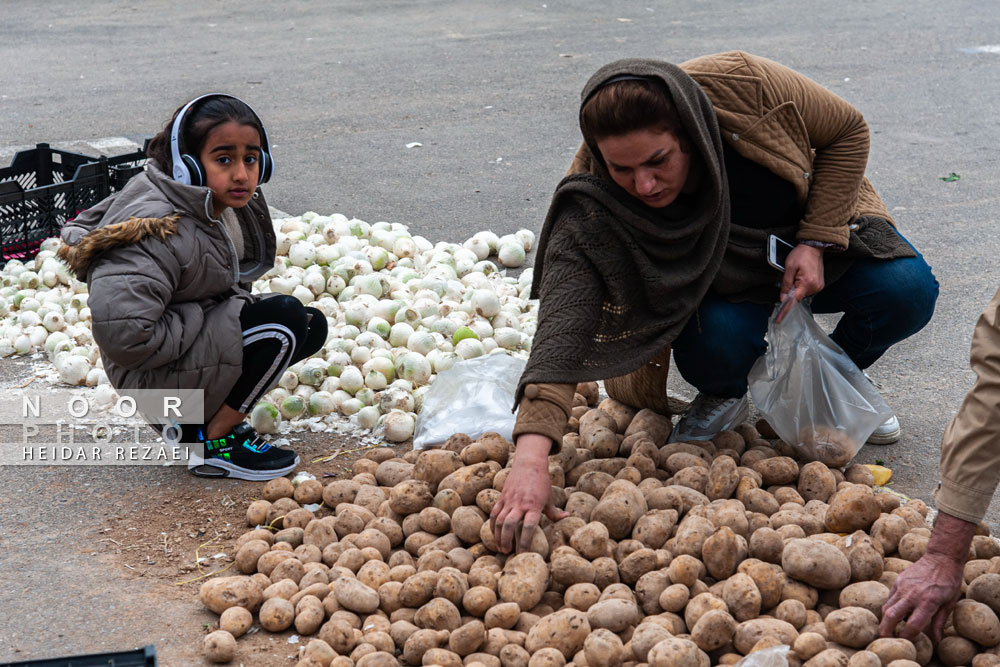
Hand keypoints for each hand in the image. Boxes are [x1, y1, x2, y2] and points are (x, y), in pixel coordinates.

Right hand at [490, 434, 567, 553]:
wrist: (529, 463)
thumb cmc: (541, 481)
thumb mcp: (549, 497)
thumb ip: (554, 511)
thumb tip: (566, 517)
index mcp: (533, 506)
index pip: (528, 527)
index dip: (524, 542)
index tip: (523, 554)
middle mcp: (520, 504)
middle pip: (509, 525)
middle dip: (507, 541)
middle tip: (507, 553)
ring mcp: (509, 500)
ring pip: (498, 520)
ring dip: (498, 536)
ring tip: (500, 548)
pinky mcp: (502, 497)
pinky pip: (494, 512)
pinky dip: (492, 525)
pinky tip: (494, 534)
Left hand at [777, 244, 824, 322]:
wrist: (814, 246)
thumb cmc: (801, 254)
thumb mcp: (789, 268)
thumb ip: (785, 284)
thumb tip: (782, 298)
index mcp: (806, 283)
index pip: (793, 301)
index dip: (785, 310)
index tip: (779, 319)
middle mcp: (815, 287)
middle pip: (797, 296)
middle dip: (790, 291)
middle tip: (790, 277)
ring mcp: (818, 286)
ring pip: (802, 293)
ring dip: (796, 287)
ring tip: (797, 273)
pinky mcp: (819, 284)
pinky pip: (807, 289)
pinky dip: (801, 286)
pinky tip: (801, 276)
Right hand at [879, 511, 976, 640]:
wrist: (941, 558)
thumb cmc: (949, 582)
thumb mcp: (949, 604)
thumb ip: (939, 622)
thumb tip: (936, 640)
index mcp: (927, 602)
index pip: (912, 625)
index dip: (907, 637)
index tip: (906, 643)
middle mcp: (912, 594)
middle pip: (891, 616)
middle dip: (885, 630)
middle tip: (883, 639)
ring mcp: (903, 586)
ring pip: (887, 606)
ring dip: (886, 619)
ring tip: (889, 627)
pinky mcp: (898, 580)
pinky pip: (891, 597)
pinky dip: (891, 606)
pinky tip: (897, 610)